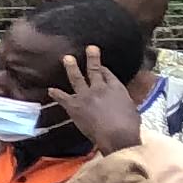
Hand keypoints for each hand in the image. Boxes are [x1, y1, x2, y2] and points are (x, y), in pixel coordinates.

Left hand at [53, 41, 144, 155]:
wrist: (117, 134)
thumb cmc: (129, 126)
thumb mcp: (132, 110)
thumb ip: (124, 103)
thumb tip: (122, 106)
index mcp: (117, 88)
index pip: (108, 75)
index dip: (104, 70)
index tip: (101, 67)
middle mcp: (100, 88)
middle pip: (95, 70)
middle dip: (92, 58)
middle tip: (89, 48)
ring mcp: (86, 95)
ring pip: (77, 78)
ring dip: (71, 67)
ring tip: (67, 58)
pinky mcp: (74, 106)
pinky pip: (63, 98)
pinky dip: (56, 93)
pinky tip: (51, 90)